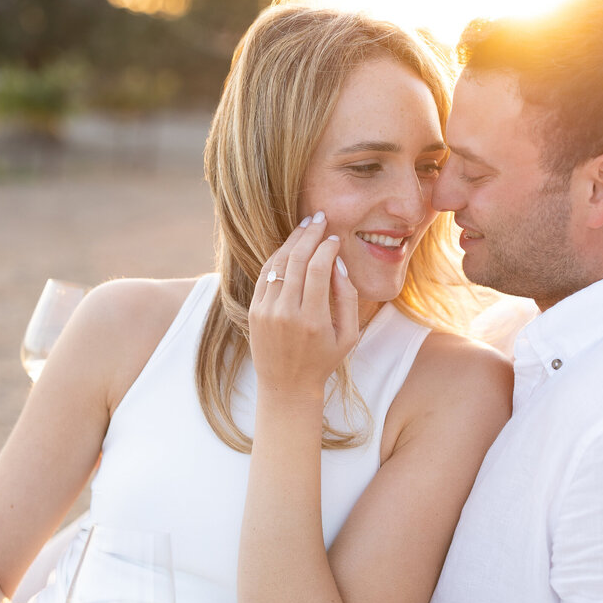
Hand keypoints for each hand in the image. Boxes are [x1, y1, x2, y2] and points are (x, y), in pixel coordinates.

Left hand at [248, 211, 359, 399]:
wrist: (286, 386)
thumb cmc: (323, 360)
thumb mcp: (349, 335)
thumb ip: (348, 298)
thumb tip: (338, 263)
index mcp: (313, 320)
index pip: (318, 269)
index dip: (327, 248)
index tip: (335, 239)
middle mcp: (286, 313)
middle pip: (296, 260)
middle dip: (310, 234)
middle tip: (320, 217)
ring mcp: (266, 311)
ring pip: (278, 264)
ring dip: (292, 240)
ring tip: (306, 225)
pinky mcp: (254, 310)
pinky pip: (265, 274)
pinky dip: (277, 256)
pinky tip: (290, 245)